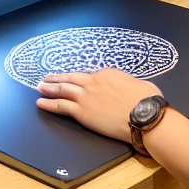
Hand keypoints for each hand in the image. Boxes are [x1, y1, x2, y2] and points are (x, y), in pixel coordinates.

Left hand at [36, 69, 161, 142]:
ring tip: (39, 87)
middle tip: (45, 78)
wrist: (144, 115)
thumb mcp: (140, 84)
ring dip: (49, 88)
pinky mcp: (82, 112)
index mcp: (107, 73)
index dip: (80, 80)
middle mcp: (93, 82)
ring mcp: (85, 96)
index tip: (74, 81)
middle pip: (70, 78)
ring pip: (62, 90)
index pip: (89, 76)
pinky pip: (60, 106)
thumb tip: (128, 88)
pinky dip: (49, 103)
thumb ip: (127, 84)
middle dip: (57, 78)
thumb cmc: (148, 101)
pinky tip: (40, 103)